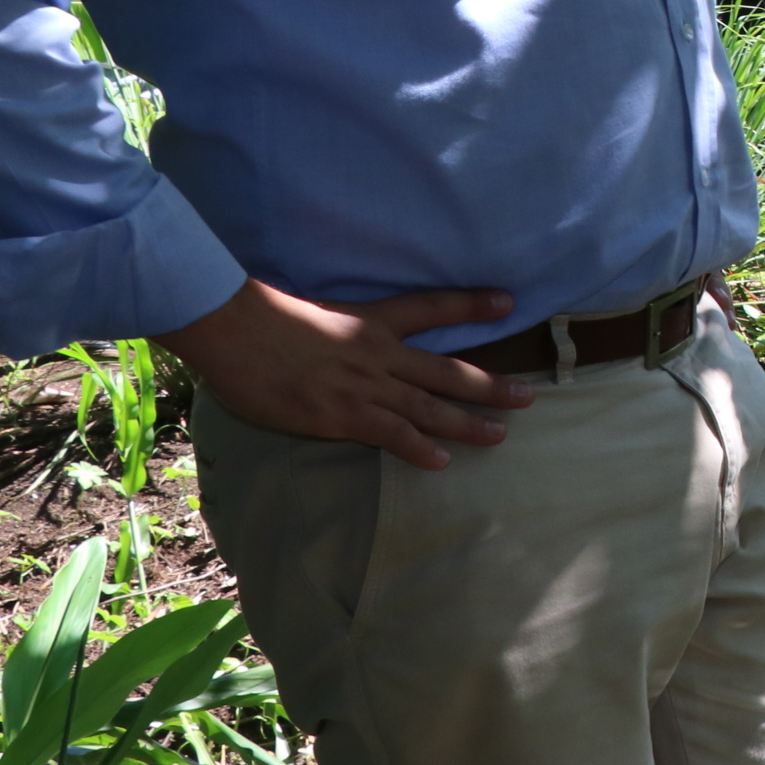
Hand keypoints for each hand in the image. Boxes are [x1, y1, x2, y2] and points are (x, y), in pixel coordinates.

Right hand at [157, 278, 530, 469]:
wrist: (236, 330)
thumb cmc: (262, 317)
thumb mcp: (312, 310)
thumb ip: (335, 327)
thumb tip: (336, 338)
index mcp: (372, 320)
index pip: (432, 308)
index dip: (471, 306)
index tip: (507, 303)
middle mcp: (379, 353)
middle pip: (447, 370)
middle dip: (490, 385)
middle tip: (527, 396)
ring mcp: (365, 386)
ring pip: (429, 407)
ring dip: (467, 423)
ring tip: (500, 435)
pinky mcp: (343, 415)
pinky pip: (390, 434)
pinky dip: (418, 448)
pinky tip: (442, 461)